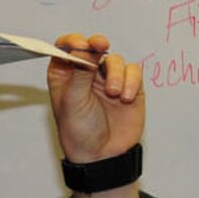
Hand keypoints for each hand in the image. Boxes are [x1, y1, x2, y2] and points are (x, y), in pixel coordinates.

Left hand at [46, 32, 144, 163]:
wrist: (103, 156)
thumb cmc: (79, 132)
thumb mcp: (73, 101)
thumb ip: (80, 73)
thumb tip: (86, 49)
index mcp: (65, 75)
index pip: (66, 48)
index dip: (72, 42)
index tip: (79, 44)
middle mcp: (86, 73)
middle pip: (92, 47)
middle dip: (96, 45)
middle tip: (100, 45)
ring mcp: (108, 79)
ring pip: (115, 60)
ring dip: (116, 73)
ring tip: (114, 94)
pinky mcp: (128, 86)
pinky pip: (134, 72)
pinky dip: (131, 81)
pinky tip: (125, 97)